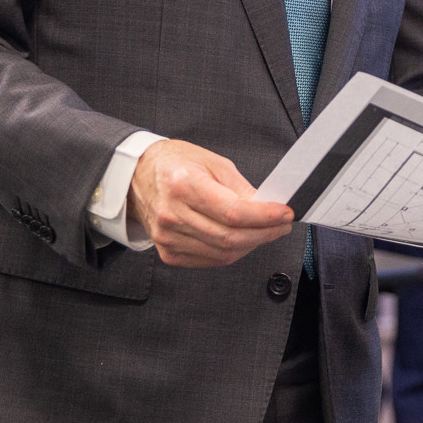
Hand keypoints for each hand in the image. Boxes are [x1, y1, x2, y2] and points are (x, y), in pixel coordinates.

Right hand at [127, 139, 296, 267]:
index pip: (233, 212)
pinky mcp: (168, 252)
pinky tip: (241, 239)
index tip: (284, 213)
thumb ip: (241, 188)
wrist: (137, 175)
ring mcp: (168, 237)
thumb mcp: (213, 162)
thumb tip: (267, 207)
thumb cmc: (175, 164)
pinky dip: (231, 252)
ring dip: (251, 244)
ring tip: (265, 230)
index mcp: (184, 185)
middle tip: (282, 224)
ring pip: (222, 253)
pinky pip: (209, 260)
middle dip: (265, 233)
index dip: (264, 217)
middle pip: (230, 237)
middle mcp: (173, 214)